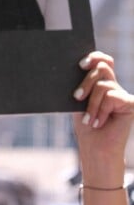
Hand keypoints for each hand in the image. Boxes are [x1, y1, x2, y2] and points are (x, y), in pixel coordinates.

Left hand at [72, 51, 133, 183]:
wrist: (95, 147)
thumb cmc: (85, 125)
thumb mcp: (80, 100)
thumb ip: (83, 83)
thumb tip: (79, 66)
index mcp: (102, 82)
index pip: (103, 60)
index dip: (94, 57)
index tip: (81, 64)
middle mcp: (114, 86)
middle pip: (101, 68)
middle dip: (86, 82)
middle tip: (77, 97)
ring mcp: (123, 94)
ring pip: (103, 84)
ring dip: (91, 104)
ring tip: (89, 119)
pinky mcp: (130, 103)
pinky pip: (111, 97)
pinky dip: (101, 110)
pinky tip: (99, 122)